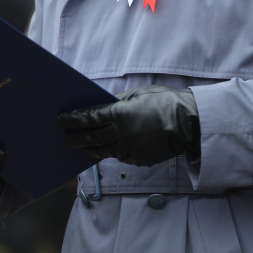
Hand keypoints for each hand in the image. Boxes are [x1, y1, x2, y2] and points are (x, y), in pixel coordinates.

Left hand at [57, 85, 199, 166]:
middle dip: (77, 138)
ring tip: (82, 148)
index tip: (62, 120)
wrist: (190, 123)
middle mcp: (121, 133)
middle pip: (92, 138)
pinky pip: (121, 157)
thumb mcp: (140, 93)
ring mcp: (131, 149)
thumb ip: (120, 100)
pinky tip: (105, 151)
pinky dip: (111, 153)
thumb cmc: (166, 102)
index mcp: (119, 114)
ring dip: (91, 149)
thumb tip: (106, 104)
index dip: (74, 119)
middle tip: (66, 139)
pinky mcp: (140, 159)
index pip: (90, 117)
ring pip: (104, 151)